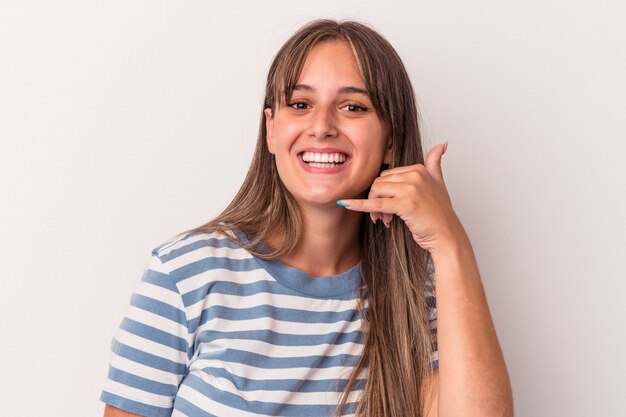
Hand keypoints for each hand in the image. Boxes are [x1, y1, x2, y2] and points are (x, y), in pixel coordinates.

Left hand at [337, 141, 463, 252]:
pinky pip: (376, 204)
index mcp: (419, 169)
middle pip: (379, 182)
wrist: (446, 235)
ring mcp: (410, 190)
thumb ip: (435, 163)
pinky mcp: (405, 205)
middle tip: (382, 216)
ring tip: (383, 220)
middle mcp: (415, 176)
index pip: (387, 175)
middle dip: (376, 199)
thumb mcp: (439, 183)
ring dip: (374, 208)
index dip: (383, 192)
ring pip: (376, 191)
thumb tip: (442, 143)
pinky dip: (359, 205)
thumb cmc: (439, 213)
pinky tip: (345, 204)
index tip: (387, 206)